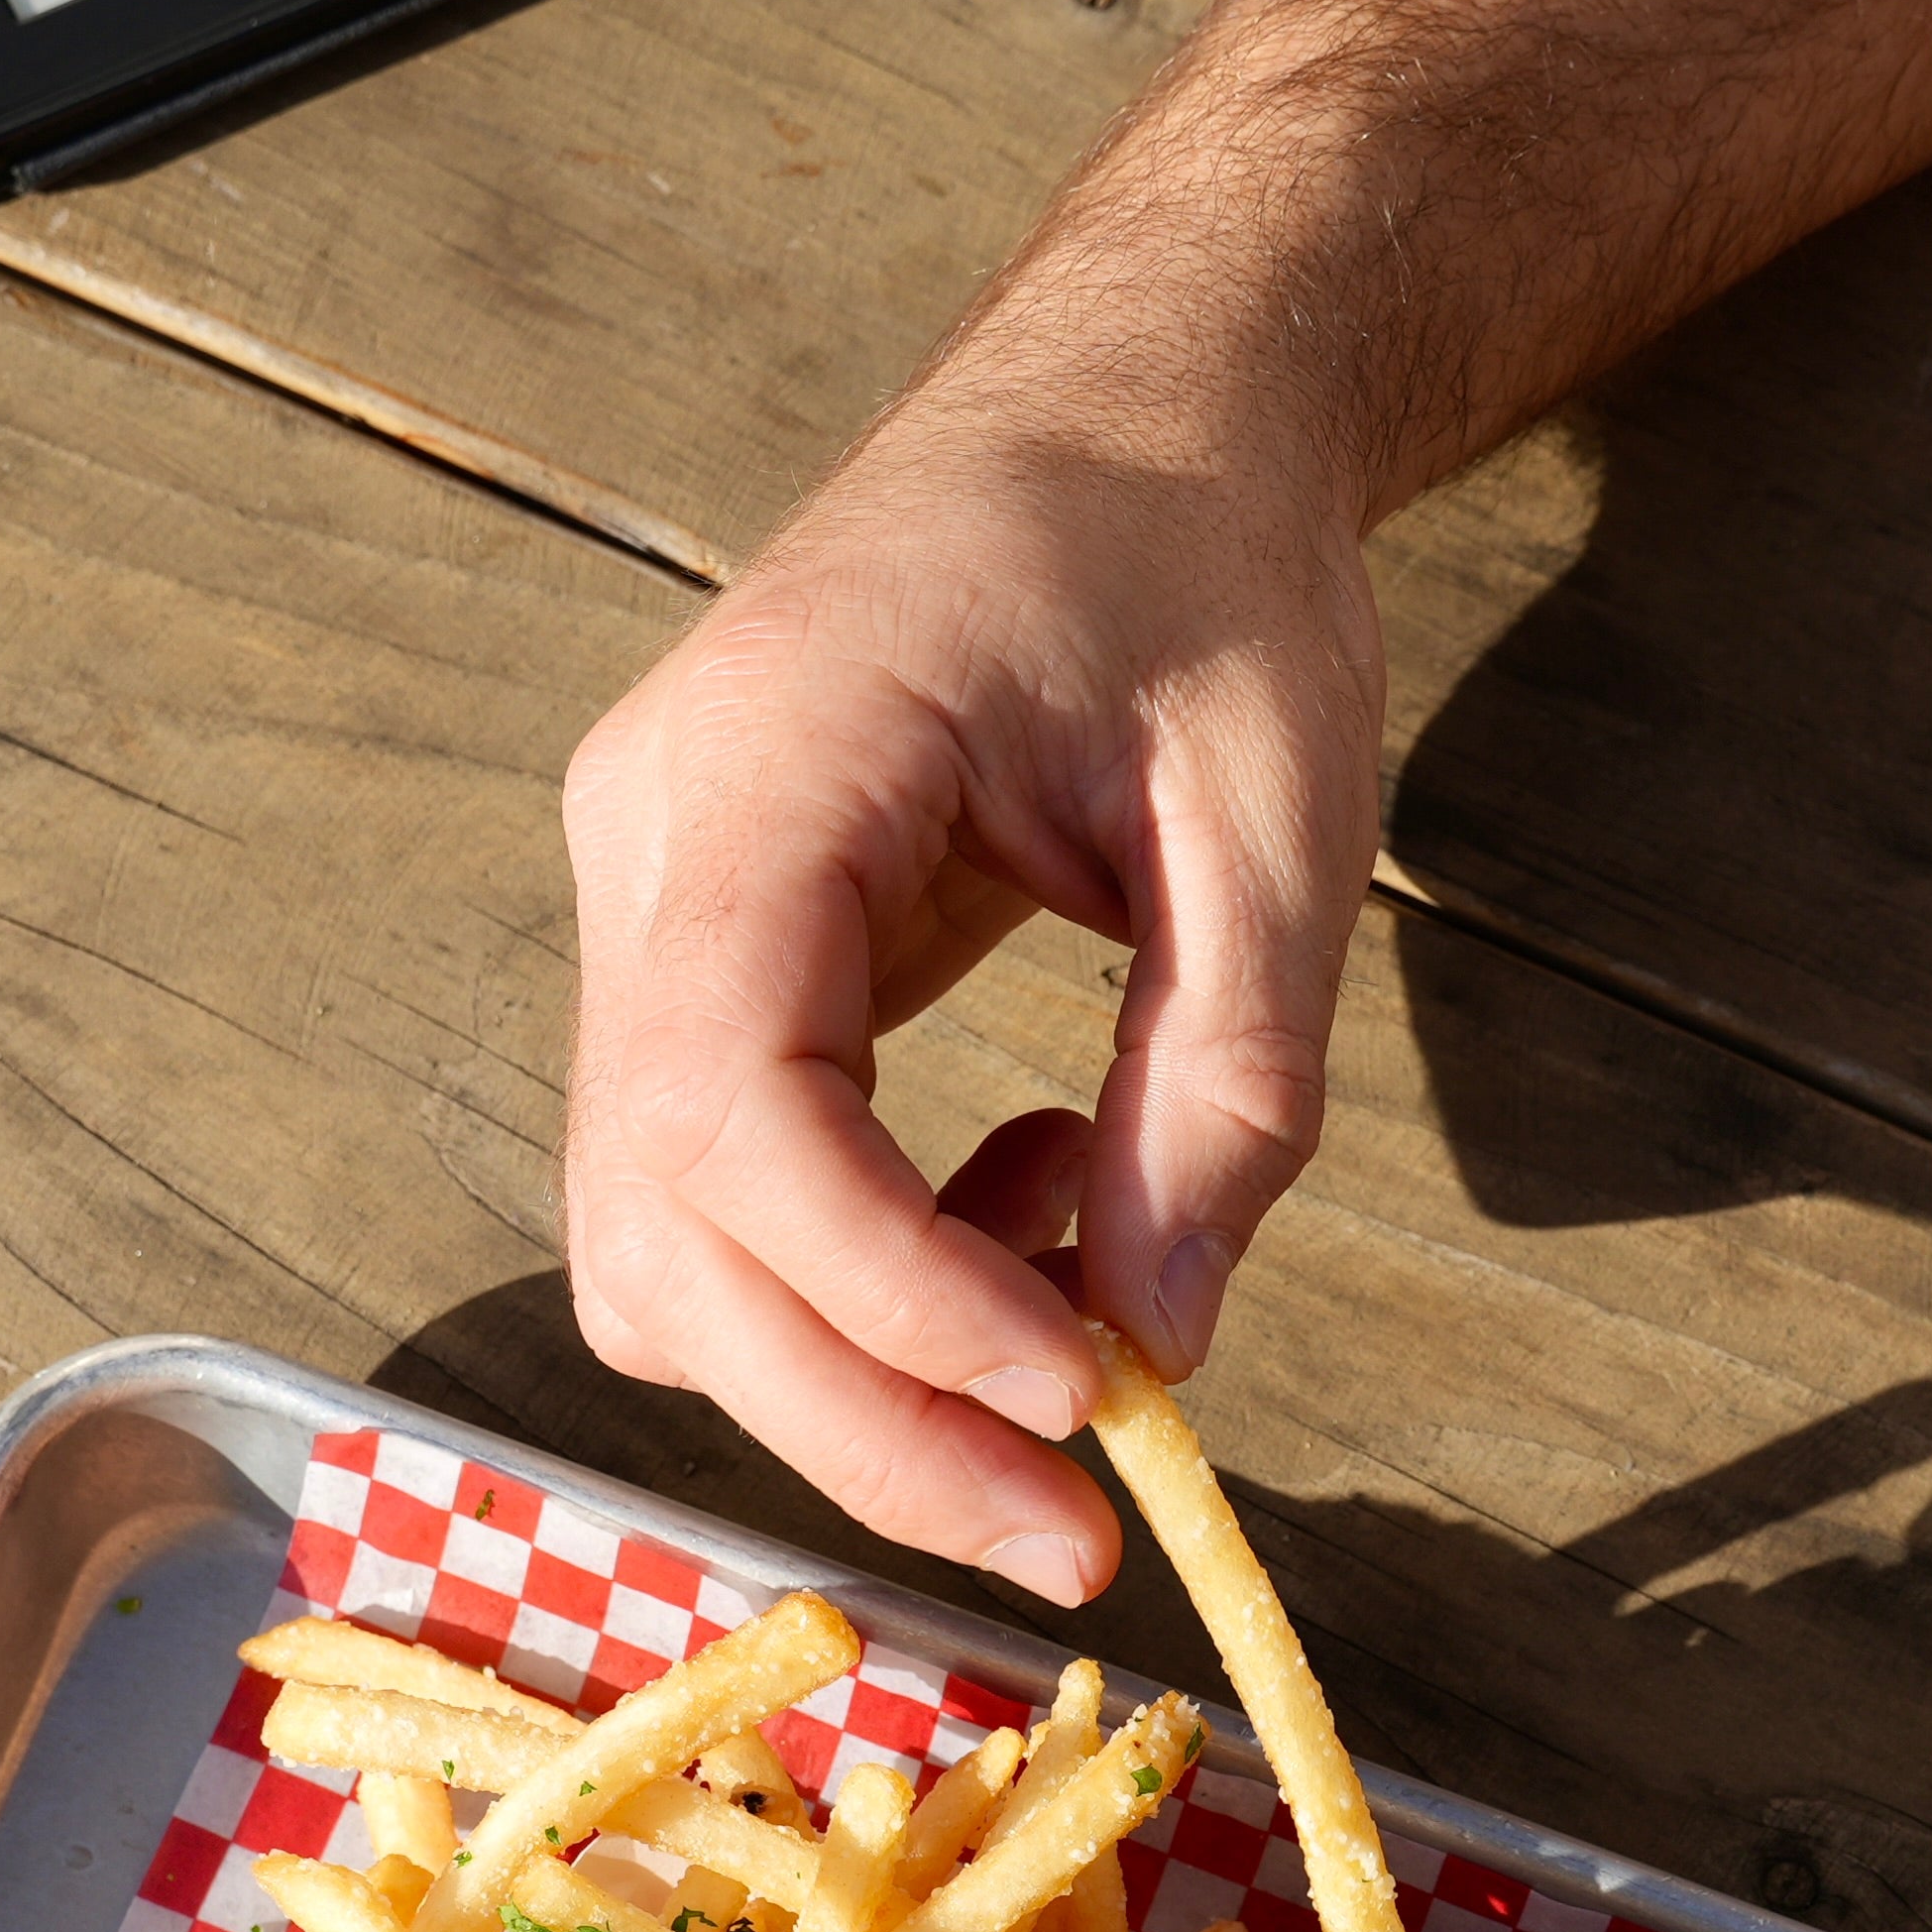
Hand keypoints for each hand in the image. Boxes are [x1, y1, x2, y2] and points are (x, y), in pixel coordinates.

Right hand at [560, 350, 1385, 1605]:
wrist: (1138, 398)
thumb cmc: (1206, 557)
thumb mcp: (1280, 817)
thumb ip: (1224, 1084)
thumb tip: (1157, 1344)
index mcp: (766, 762)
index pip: (729, 1106)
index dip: (885, 1297)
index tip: (1070, 1398)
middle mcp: (651, 849)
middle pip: (665, 1231)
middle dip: (866, 1418)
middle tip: (1073, 1532)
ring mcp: (651, 913)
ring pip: (667, 1254)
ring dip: (863, 1371)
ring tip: (1080, 1312)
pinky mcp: (704, 969)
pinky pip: (727, 1205)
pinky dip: (873, 1286)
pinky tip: (1037, 1205)